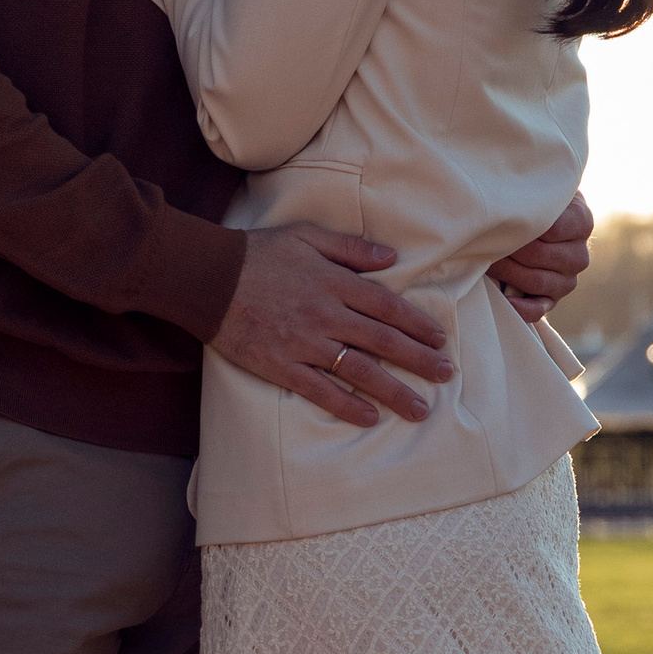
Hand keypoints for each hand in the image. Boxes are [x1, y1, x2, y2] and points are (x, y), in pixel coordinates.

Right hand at [210, 225, 456, 428]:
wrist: (206, 277)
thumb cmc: (257, 253)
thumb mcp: (307, 236)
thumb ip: (351, 247)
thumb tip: (391, 257)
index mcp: (334, 281)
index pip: (387, 306)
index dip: (417, 324)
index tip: (440, 339)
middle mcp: (325, 314)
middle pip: (382, 341)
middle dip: (419, 360)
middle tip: (446, 374)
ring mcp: (303, 342)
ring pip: (359, 370)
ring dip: (394, 391)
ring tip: (421, 408)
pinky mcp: (280, 365)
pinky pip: (319, 390)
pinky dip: (346, 404)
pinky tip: (369, 417)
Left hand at [487, 192, 592, 327]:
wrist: (534, 222)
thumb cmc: (532, 201)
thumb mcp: (540, 189)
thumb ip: (536, 190)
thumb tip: (512, 195)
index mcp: (581, 222)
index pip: (553, 229)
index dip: (525, 227)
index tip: (500, 219)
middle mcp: (579, 255)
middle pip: (541, 256)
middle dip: (510, 249)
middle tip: (485, 241)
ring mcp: (568, 281)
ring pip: (537, 282)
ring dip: (507, 272)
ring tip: (486, 261)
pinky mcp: (553, 300)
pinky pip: (538, 309)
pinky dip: (520, 308)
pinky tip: (504, 300)